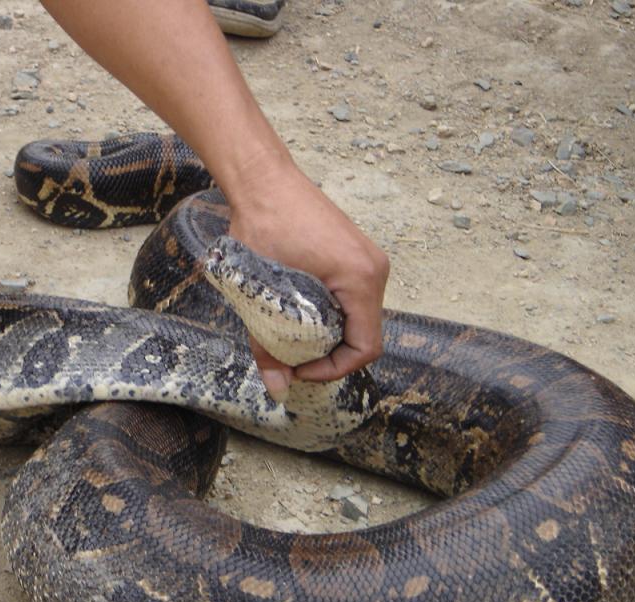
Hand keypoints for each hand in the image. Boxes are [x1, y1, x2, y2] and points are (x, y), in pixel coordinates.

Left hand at [226, 158, 389, 396]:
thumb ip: (268, 344)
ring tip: (292, 334)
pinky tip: (298, 311)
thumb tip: (276, 389)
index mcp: (360, 279)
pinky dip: (330, 314)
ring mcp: (368, 261)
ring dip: (329, 334)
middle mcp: (375, 270)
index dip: (333, 369)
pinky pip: (353, 299)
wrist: (263, 179)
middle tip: (292, 355)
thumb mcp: (259, 291)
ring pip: (358, 318)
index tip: (299, 367)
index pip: (366, 347)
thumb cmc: (262, 225)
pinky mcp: (356, 255)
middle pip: (364, 335)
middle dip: (329, 354)